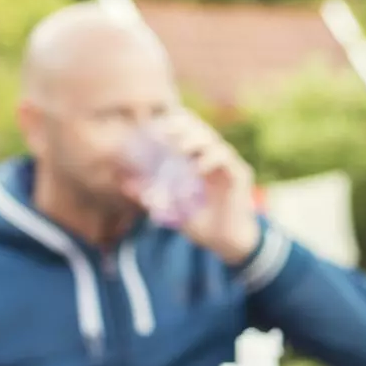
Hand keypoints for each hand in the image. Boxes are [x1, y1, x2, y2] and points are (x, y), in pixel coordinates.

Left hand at [147, 109, 259, 265]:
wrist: (225, 242)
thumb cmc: (198, 221)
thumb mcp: (169, 208)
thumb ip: (151, 194)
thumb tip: (125, 185)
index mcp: (195, 156)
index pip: (182, 129)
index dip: (166, 124)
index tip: (148, 130)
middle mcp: (211, 154)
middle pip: (196, 126)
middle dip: (178, 126)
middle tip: (161, 135)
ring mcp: (227, 162)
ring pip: (211, 138)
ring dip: (192, 140)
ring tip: (178, 150)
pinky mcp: (240, 173)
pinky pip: (225, 157)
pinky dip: (209, 160)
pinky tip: (196, 170)